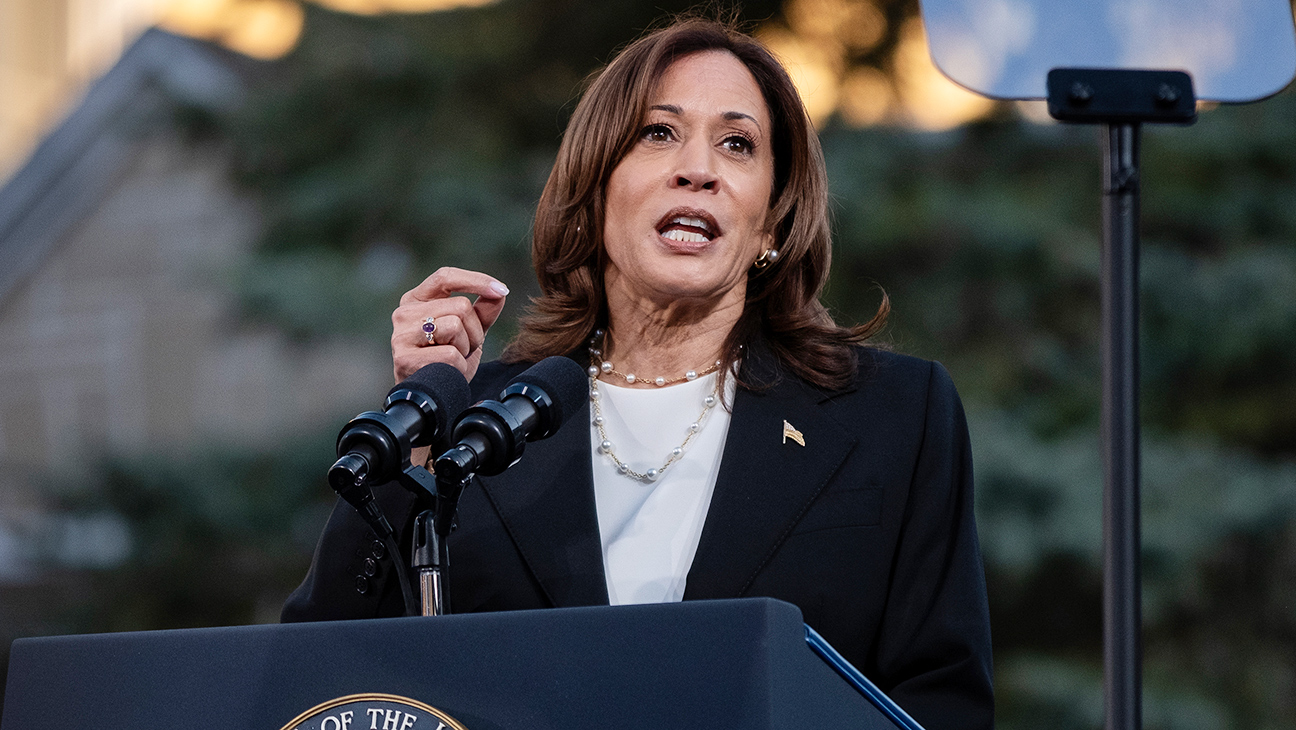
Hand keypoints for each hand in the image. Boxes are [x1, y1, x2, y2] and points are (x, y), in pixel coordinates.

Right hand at [391, 267, 508, 382]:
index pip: (445, 276)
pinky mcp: (404, 358)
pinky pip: (450, 354)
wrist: (430, 395)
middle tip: (464, 347)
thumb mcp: (469, 330)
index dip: (476, 280)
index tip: (501, 290)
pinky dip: (459, 366)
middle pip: (460, 306)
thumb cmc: (447, 359)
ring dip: (466, 347)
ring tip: (454, 358)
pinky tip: (447, 371)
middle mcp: (404, 313)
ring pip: (455, 326)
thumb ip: (483, 310)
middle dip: (474, 330)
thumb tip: (499, 292)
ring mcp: (401, 335)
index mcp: (416, 299)